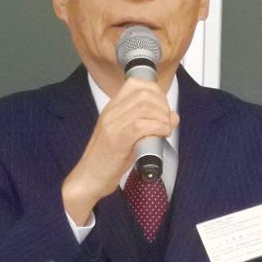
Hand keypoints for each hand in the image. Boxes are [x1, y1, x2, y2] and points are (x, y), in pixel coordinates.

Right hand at [62, 77, 178, 224]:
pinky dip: (159, 128)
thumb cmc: (107, 160)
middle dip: (162, 105)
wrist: (89, 178)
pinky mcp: (118, 139)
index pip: (134, 84)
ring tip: (165, 129)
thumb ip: (147, 124)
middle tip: (166, 120)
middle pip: (144, 93)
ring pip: (145, 107)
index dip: (155, 91)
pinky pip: (143, 125)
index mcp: (111, 109)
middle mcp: (111, 113)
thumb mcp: (126, 136)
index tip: (162, 106)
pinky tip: (162, 135)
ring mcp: (113, 125)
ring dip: (162, 117)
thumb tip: (172, 116)